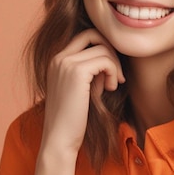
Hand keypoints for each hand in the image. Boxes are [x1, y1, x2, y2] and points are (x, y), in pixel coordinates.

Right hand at [40, 29, 124, 154]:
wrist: (59, 139)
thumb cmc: (73, 118)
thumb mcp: (83, 88)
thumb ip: (93, 70)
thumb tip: (111, 57)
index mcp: (57, 60)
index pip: (85, 36)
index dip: (103, 48)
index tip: (111, 70)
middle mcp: (59, 58)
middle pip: (93, 35)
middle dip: (111, 51)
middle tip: (116, 75)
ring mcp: (65, 63)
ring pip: (103, 49)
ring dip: (114, 66)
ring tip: (112, 86)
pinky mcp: (76, 72)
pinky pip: (105, 60)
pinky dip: (113, 73)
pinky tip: (110, 89)